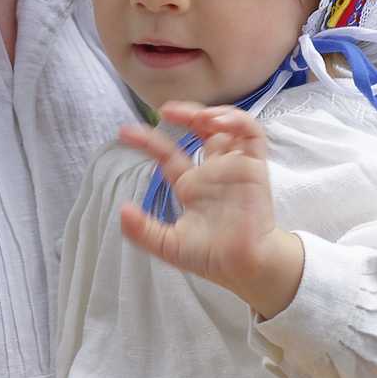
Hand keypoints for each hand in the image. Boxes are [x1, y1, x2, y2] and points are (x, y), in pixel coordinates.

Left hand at [117, 103, 304, 317]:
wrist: (244, 267)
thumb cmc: (211, 257)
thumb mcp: (168, 245)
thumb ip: (143, 231)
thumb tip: (122, 210)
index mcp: (191, 185)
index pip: (168, 154)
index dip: (148, 141)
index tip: (125, 133)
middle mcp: (212, 171)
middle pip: (199, 130)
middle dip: (185, 114)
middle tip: (166, 110)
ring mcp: (234, 166)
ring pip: (226, 126)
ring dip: (213, 113)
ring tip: (199, 118)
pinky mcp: (254, 165)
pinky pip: (251, 134)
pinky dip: (237, 121)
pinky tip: (218, 123)